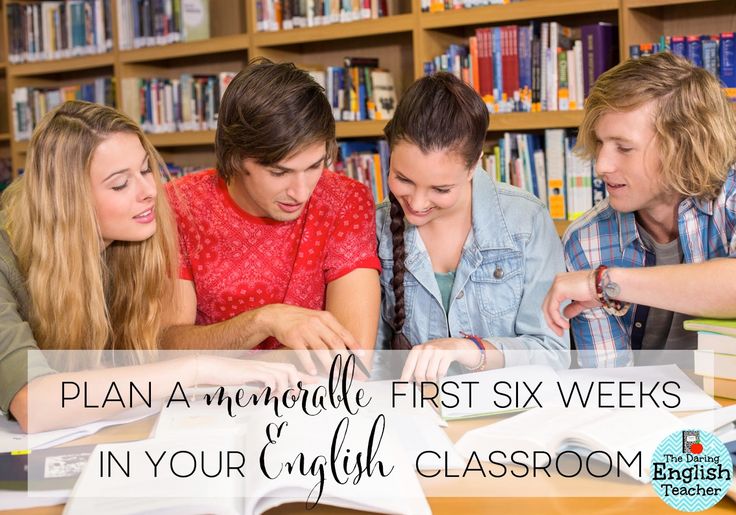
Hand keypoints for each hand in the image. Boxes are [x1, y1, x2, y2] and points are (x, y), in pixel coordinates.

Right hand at [197, 355, 312, 394]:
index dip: (303, 376)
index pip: (290, 369)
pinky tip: (262, 395)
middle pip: (290, 369)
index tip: (315, 382)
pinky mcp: (252, 372)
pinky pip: (270, 380)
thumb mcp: (249, 380)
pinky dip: (270, 390)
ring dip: (283, 389)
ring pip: (283, 375)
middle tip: (295, 396)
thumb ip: (262, 384)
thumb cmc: (229, 375)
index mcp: (266, 366)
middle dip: (298, 382)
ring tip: (277, 398)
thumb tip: (273, 394)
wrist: (212, 368)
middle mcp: (265, 364)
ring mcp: (259, 367)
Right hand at [260, 304, 360, 373]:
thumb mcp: (318, 319)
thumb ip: (331, 329)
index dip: (354, 345)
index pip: (343, 333)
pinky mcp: (293, 337)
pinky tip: (314, 372)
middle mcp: (317, 322)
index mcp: (326, 318)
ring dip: (330, 364)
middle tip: (351, 371)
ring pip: (321, 349)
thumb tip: (348, 344)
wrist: (278, 315)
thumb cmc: (301, 320)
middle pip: (335, 342)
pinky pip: (303, 353)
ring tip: (336, 374)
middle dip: (345, 358)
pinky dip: (309, 363)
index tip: (362, 356)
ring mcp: (305, 330)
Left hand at [400, 338, 489, 382]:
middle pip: (419, 374)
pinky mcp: (447, 354)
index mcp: (416, 350)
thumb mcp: (423, 356)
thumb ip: (415, 367)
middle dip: (421, 384)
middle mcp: (425, 349)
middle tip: (424, 387)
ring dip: (432, 382)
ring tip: (434, 379)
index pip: (408, 367)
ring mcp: (436, 351)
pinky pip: (441, 373)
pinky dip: (440, 377)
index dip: (404, 379)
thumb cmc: (436, 353)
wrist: (454, 345)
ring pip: (430, 375)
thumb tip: (408, 382)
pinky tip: (441, 373)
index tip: (401, 388)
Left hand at [542, 270, 600, 335]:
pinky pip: (552, 307)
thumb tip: (565, 314)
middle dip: (551, 321)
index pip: (552, 301)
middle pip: (547, 304)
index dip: (554, 316)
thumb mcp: (582, 302)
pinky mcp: (558, 289)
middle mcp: (558, 281)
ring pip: (547, 307)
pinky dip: (556, 319)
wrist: (607, 285)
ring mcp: (557, 284)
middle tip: (559, 332)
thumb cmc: (599, 291)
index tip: (561, 328)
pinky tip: (565, 325)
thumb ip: (572, 308)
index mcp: (563, 282)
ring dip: (553, 322)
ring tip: (562, 330)